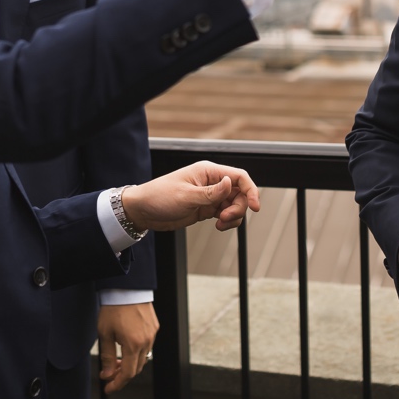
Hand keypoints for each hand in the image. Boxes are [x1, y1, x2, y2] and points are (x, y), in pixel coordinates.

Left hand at [97, 302, 158, 393]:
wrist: (126, 288)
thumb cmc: (114, 308)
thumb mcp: (105, 334)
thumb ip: (107, 357)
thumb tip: (107, 374)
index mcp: (133, 345)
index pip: (127, 373)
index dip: (117, 384)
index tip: (109, 389)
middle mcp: (146, 341)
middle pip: (136, 368)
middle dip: (122, 375)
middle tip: (109, 375)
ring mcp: (152, 334)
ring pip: (143, 358)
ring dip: (130, 363)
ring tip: (116, 360)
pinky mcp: (154, 327)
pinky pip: (147, 346)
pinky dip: (137, 352)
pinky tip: (126, 347)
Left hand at [120, 161, 259, 232]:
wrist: (143, 211)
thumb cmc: (160, 197)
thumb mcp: (186, 196)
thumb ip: (211, 192)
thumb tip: (231, 183)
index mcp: (208, 171)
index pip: (239, 177)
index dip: (251, 190)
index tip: (255, 207)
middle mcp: (212, 182)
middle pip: (240, 193)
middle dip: (238, 208)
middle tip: (224, 219)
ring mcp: (210, 195)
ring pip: (235, 205)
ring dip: (233, 216)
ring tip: (220, 224)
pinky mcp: (207, 208)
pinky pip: (226, 214)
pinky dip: (227, 222)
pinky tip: (218, 227)